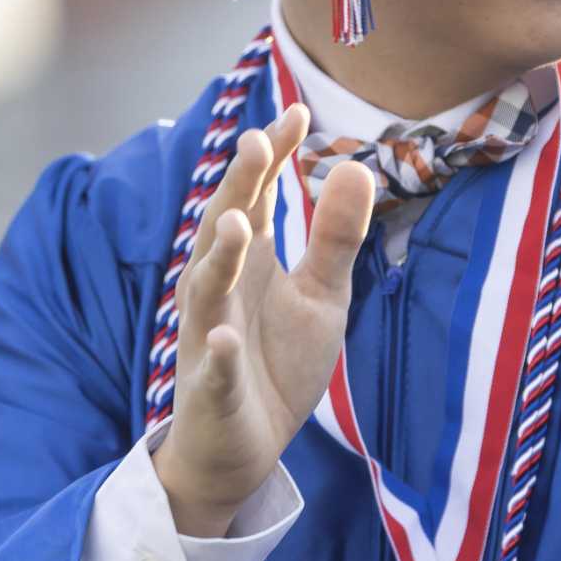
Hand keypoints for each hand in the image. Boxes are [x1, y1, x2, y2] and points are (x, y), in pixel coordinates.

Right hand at [152, 103, 375, 536]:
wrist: (244, 448)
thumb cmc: (277, 361)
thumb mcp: (320, 296)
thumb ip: (334, 236)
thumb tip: (355, 164)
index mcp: (249, 262)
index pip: (256, 196)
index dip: (271, 156)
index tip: (296, 111)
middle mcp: (221, 289)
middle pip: (222, 228)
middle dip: (237, 187)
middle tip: (255, 141)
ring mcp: (210, 338)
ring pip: (206, 291)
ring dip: (219, 258)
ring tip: (238, 224)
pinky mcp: (212, 390)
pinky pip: (213, 371)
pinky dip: (219, 356)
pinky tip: (229, 342)